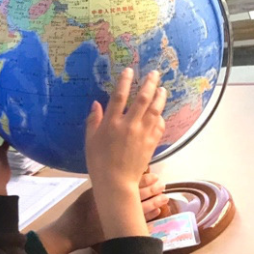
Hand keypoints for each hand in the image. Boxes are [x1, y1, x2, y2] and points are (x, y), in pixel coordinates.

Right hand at [35, 173, 166, 253]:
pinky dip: (149, 217)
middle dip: (153, 190)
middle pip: (140, 195)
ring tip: (164, 197)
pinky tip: (157, 212)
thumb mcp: (88, 193)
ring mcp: (119, 219)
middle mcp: (116, 205)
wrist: (71, 232)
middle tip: (162, 185)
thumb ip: (104, 186)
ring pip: (143, 209)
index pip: (131, 183)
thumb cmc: (77, 211)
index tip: (154, 176)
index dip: (145, 180)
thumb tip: (120, 177)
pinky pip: (139, 223)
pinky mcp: (121, 230)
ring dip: (155, 203)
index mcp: (108, 193)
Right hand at [85, 69, 166, 238]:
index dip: (125, 81)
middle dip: (149, 83)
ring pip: (155, 110)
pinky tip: (161, 112)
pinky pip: (159, 125)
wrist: (116, 182)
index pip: (120, 96)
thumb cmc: (98, 162)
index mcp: (112, 123)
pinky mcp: (151, 143)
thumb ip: (94, 121)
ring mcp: (142, 133)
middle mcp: (129, 125)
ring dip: (160, 97)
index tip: (130, 70)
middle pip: (142, 98)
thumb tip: (97, 104)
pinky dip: (161, 117)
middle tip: (154, 73)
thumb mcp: (90, 140)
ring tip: (162, 88)